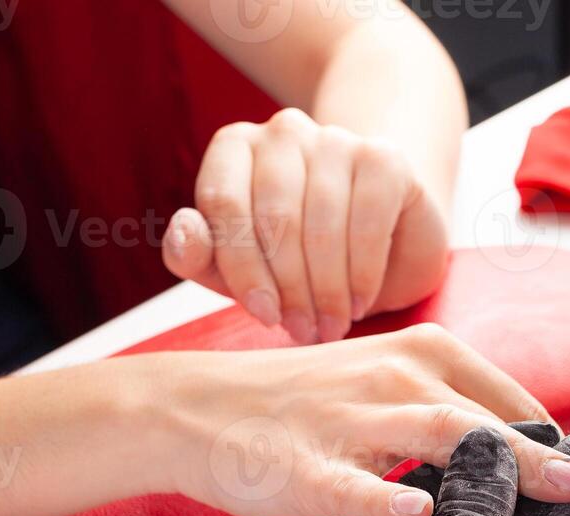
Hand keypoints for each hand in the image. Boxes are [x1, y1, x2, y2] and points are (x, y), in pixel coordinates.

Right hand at [137, 323, 569, 515]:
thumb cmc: (299, 404)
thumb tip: (527, 454)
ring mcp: (348, 421)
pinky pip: (348, 484)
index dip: (560, 438)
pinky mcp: (303, 463)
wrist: (194, 408)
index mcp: (421, 355)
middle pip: (488, 419)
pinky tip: (416, 513)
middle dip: (549, 455)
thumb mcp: (385, 388)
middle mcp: (394, 377)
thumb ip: (452, 412)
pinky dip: (382, 499)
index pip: (510, 398)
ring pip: (436, 439)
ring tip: (554, 492)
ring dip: (502, 467)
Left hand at [163, 108, 449, 343]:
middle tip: (303, 330)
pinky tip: (359, 301)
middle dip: (290, 286)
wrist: (383, 249)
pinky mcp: (384, 158)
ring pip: (322, 222)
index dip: (241, 267)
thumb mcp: (240, 268)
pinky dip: (362, 272)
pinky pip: (368, 220)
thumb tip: (186, 231)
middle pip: (275, 215)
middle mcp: (283, 132)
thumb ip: (199, 255)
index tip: (264, 316)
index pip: (223, 203)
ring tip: (330, 326)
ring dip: (327, 288)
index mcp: (234, 147)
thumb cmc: (299, 259)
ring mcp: (336, 139)